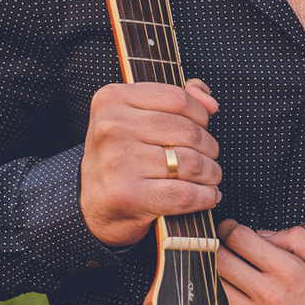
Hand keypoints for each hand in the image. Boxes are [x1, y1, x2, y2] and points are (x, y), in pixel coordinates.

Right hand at [80, 79, 220, 246]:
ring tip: (210, 177)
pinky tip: (208, 196)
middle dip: (209, 148)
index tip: (202, 128)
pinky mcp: (127, 195)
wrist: (93, 205)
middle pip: (188, 132)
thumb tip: (209, 102)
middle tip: (208, 158)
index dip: (201, 115)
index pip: (178, 99)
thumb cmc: (122, 158)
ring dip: (211, 173)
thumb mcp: (136, 118)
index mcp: (112, 100)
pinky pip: (184, 194)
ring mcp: (117, 161)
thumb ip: (175, 100)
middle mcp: (111, 127)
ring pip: (190, 163)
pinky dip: (205, 196)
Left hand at [217, 222, 304, 304]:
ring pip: (216, 288)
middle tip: (221, 246)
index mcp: (288, 272)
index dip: (229, 228)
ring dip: (216, 275)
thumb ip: (298, 240)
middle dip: (217, 247)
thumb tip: (266, 234)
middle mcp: (269, 295)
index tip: (229, 228)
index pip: (240, 239)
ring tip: (226, 272)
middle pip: (221, 261)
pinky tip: (229, 299)